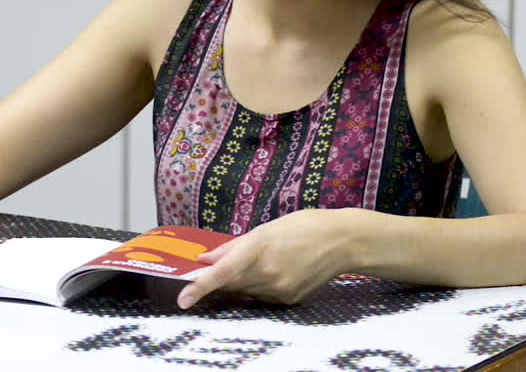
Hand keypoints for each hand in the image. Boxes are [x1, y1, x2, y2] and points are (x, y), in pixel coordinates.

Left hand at [177, 208, 355, 308]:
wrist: (342, 243)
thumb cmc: (304, 226)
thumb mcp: (266, 228)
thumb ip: (232, 246)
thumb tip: (205, 258)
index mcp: (259, 248)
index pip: (223, 273)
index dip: (200, 287)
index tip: (183, 299)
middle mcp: (268, 273)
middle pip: (229, 284)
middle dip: (219, 277)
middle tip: (216, 266)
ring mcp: (279, 290)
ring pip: (245, 291)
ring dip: (241, 280)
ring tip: (261, 260)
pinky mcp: (288, 300)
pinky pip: (261, 296)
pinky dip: (258, 286)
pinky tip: (275, 270)